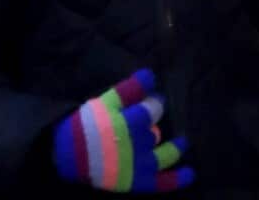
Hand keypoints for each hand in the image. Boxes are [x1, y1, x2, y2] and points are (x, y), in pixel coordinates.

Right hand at [52, 69, 194, 193]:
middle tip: (153, 118)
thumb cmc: (84, 127)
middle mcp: (141, 144)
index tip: (152, 100)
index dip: (154, 103)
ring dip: (176, 148)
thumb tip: (150, 74)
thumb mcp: (104, 103)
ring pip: (165, 155)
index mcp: (133, 122)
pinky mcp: (138, 182)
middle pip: (156, 131)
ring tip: (183, 142)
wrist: (67, 158)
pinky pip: (162, 183)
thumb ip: (128, 89)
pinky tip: (191, 174)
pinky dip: (177, 179)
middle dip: (155, 123)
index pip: (154, 109)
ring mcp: (141, 165)